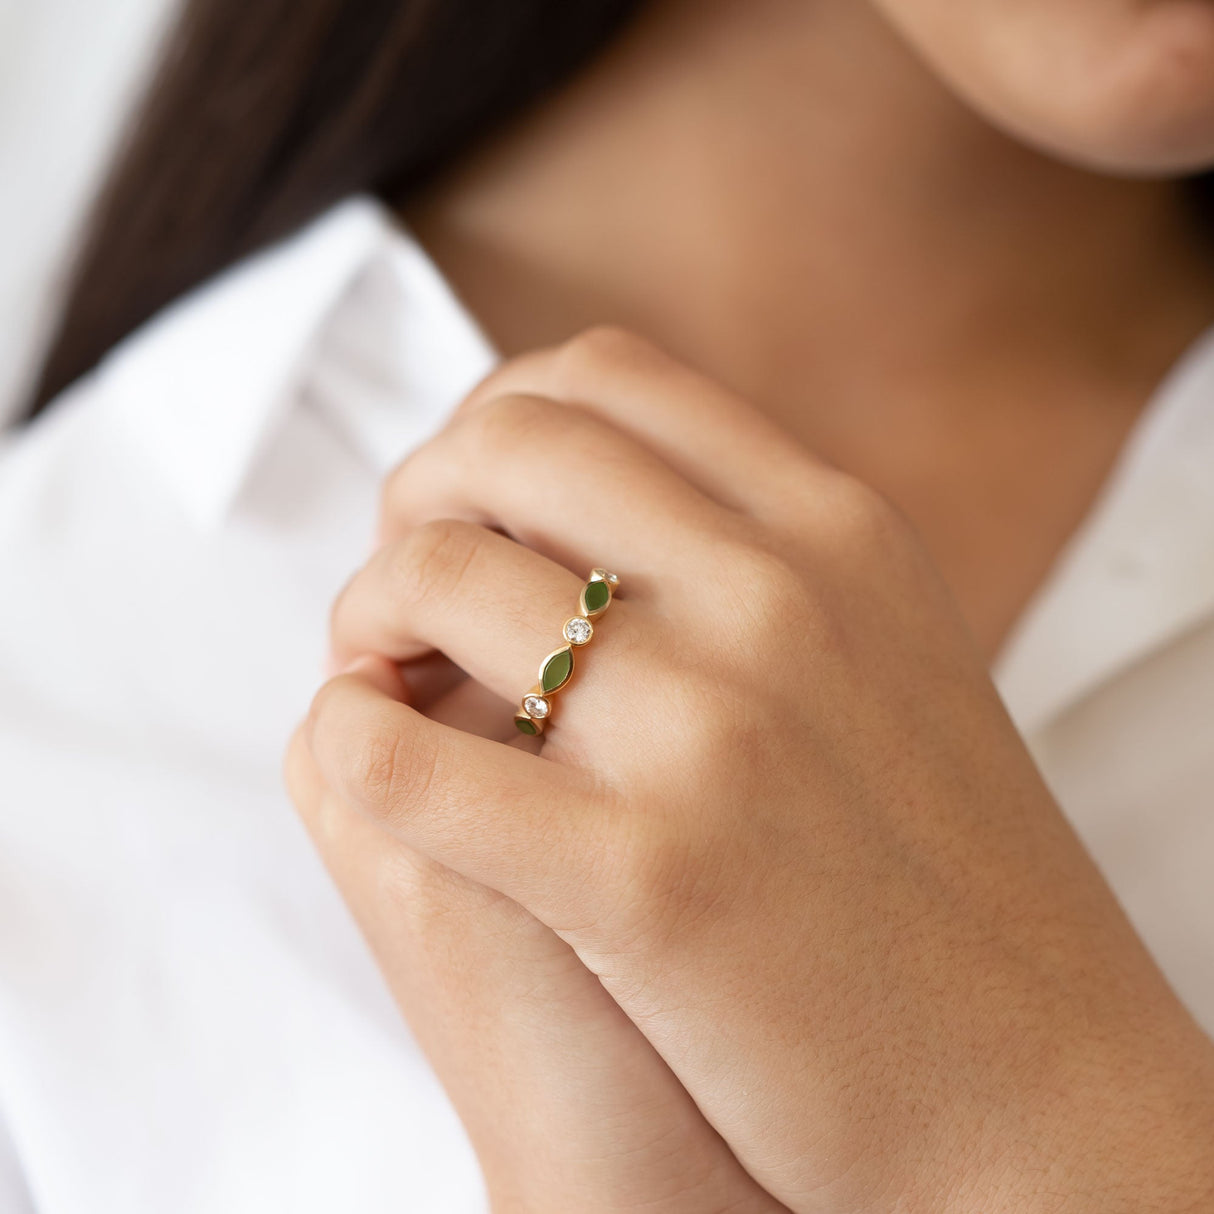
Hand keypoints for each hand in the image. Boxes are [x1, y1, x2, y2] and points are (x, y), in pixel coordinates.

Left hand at [298, 328, 1213, 1211]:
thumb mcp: (888, 653)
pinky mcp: (644, 875)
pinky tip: (373, 756)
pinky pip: (409, 762)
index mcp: (835, 532)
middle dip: (418, 497)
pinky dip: (358, 739)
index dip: (498, 417)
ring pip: (440, 577)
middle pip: (507, 446)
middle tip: (408, 581)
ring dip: (372, 613)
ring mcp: (711, 728)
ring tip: (386, 675)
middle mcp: (778, 596)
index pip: (607, 377)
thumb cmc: (943, 878)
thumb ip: (764, 558)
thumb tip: (590, 503)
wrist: (1038, 1087)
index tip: (471, 499)